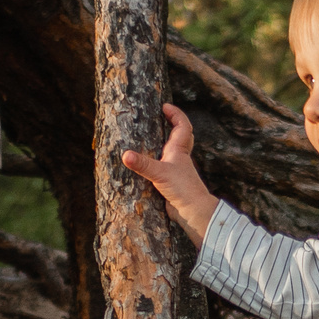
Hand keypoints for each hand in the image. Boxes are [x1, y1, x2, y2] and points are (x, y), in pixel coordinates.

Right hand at [118, 104, 220, 242]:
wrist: (193, 211)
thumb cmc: (182, 188)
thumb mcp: (160, 173)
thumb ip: (142, 164)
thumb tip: (125, 155)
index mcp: (180, 150)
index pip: (182, 126)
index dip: (176, 114)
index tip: (165, 106)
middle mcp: (179, 158)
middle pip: (182, 137)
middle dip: (174, 125)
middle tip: (162, 118)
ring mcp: (176, 170)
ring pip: (173, 152)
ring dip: (165, 144)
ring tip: (150, 138)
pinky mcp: (171, 182)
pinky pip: (164, 167)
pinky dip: (157, 162)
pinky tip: (146, 165)